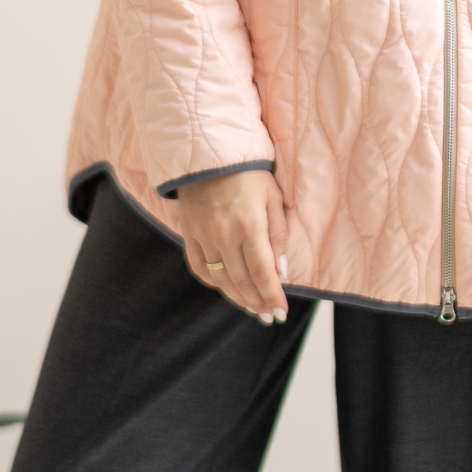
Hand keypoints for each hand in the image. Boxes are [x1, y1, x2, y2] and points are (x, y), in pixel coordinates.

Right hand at [177, 168, 289, 323]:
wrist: (210, 155)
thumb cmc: (249, 175)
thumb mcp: (273, 198)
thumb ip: (279, 235)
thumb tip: (282, 272)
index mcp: (249, 224)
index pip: (262, 272)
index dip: (272, 296)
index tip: (281, 312)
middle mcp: (224, 234)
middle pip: (242, 281)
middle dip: (258, 302)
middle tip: (269, 316)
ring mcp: (203, 236)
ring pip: (221, 280)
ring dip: (238, 298)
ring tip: (252, 309)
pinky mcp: (189, 234)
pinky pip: (201, 268)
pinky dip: (214, 283)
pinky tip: (227, 289)